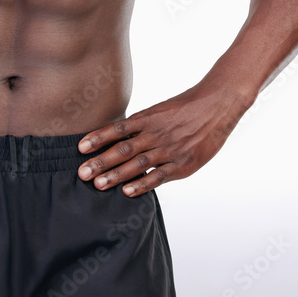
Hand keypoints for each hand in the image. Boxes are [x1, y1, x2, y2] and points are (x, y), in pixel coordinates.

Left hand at [76, 83, 243, 195]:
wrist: (217, 104)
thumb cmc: (186, 107)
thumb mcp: (160, 110)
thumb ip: (140, 125)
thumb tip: (116, 137)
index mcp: (148, 118)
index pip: (118, 129)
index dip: (98, 138)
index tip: (80, 148)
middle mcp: (156, 133)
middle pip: (123, 149)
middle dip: (101, 162)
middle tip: (82, 173)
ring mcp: (169, 149)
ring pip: (138, 164)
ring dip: (117, 175)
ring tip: (98, 184)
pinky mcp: (183, 163)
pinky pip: (160, 176)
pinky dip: (143, 184)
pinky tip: (127, 192)